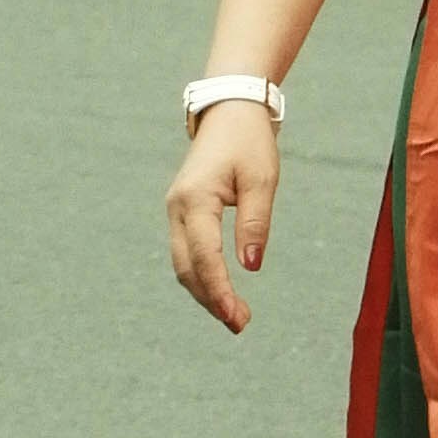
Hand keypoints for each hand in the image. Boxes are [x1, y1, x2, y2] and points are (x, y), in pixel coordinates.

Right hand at [166, 98, 278, 334]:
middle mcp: (177, 209)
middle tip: (240, 324)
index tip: (235, 316)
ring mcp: (175, 212)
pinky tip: (221, 292)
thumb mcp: (262, 180)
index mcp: (194, 199)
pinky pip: (187, 253)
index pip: (204, 256)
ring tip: (235, 316)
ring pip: (184, 264)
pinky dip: (202, 276)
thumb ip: (255, 222)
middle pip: (188, 267)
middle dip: (211, 299)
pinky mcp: (182, 213)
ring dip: (206, 292)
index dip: (219, 289)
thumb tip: (251, 266)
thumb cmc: (249, 144)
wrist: (229, 114)